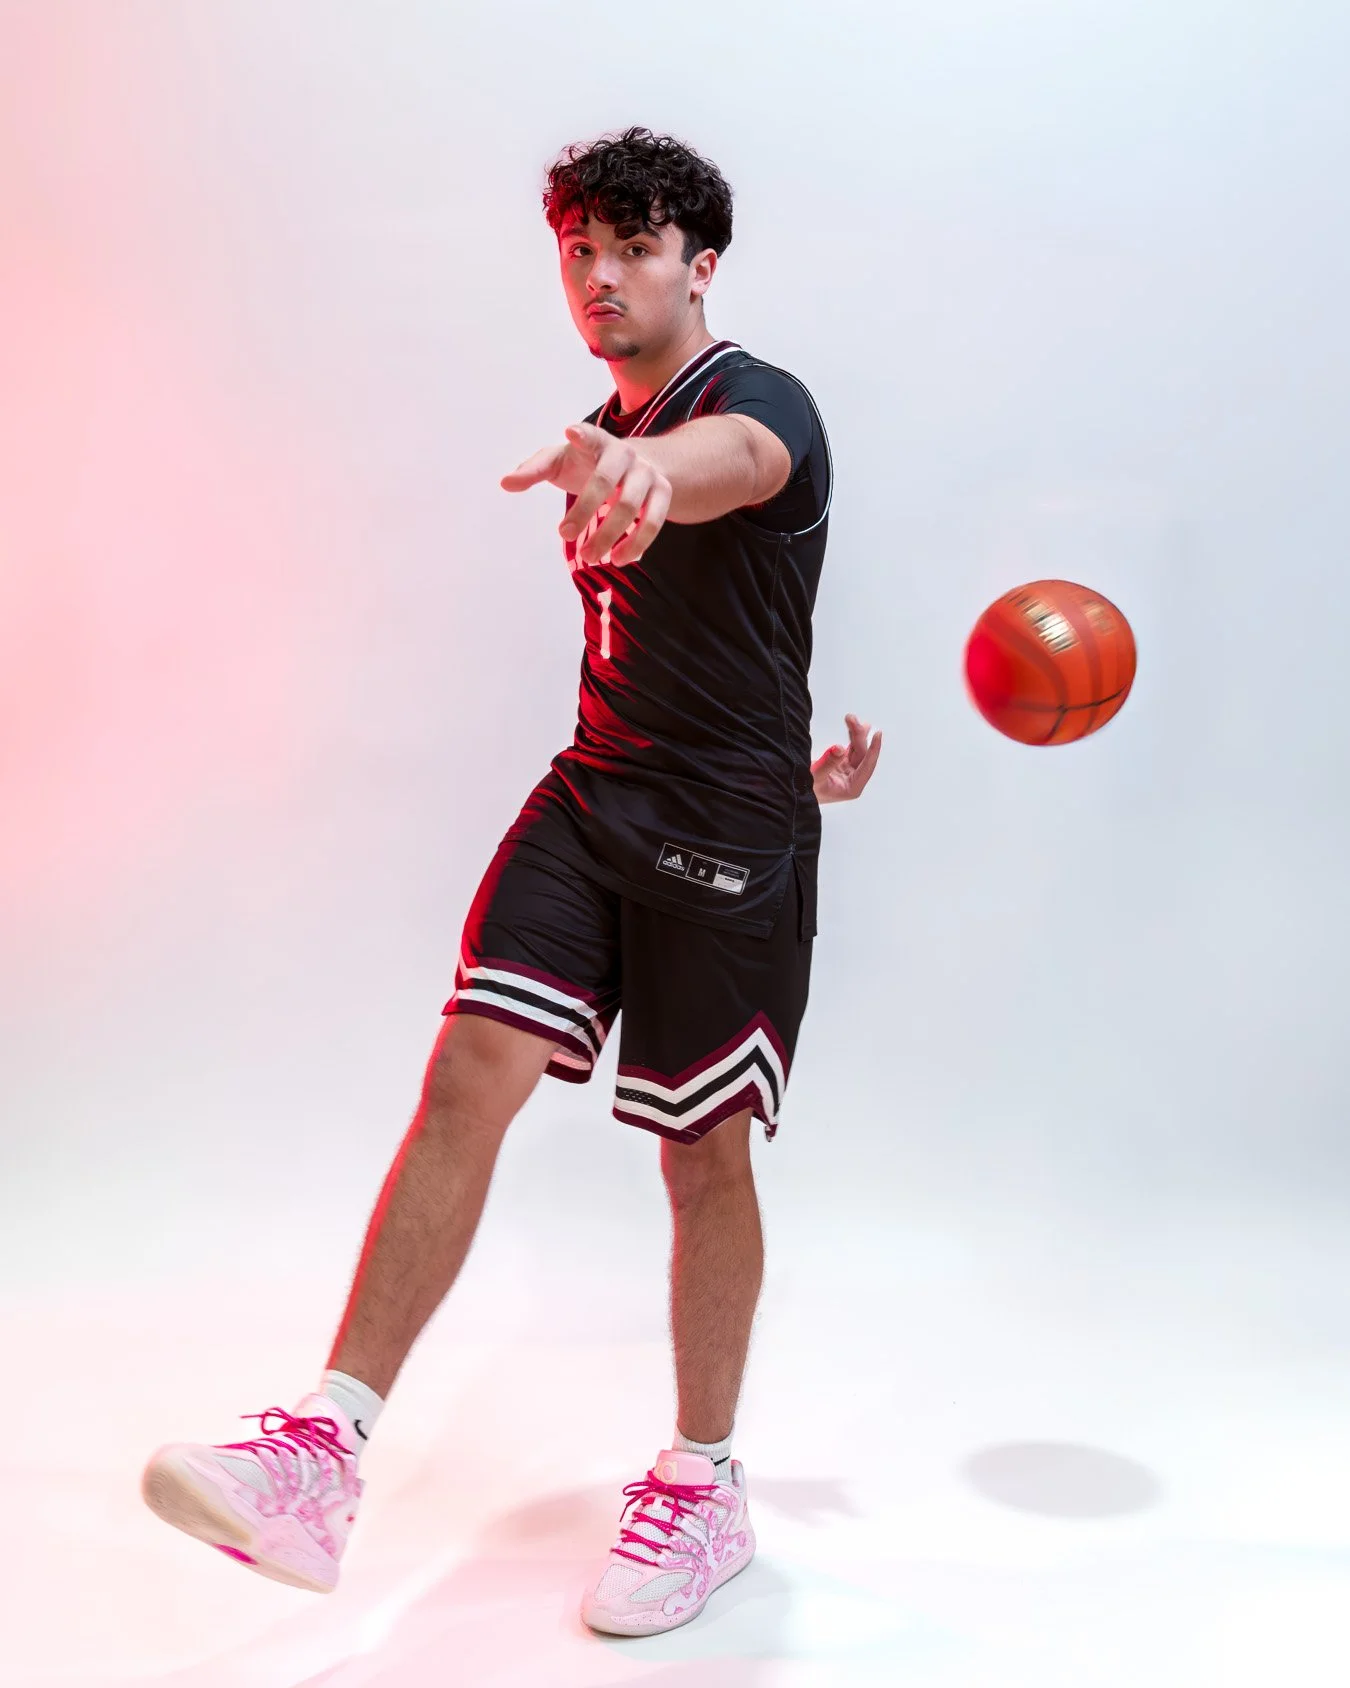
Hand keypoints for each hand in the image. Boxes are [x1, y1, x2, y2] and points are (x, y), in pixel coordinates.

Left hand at [500, 420, 672, 567]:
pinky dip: (636, 544)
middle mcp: (625, 454)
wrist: (641, 464)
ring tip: (590, 558)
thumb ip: (534, 470)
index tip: (571, 432)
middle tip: (563, 534)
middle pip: (605, 482)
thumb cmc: (590, 463)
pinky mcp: (663, 494)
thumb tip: (505, 483)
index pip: (589, 436)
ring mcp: (647, 473)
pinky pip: (653, 522)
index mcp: (597, 441)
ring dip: (609, 536)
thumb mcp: (560, 461)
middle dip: (584, 510)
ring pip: (631, 506)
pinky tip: (619, 560)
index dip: (582, 435)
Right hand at [811, 713, 881, 803]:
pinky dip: (851, 738)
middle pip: (861, 755)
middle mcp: (852, 780)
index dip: (873, 750)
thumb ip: (828, 763)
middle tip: (851, 719)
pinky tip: (854, 728)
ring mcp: (847, 772)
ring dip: (855, 735)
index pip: (867, 766)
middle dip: (858, 735)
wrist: (795, 794)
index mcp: (852, 787)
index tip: (877, 735)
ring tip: (852, 719)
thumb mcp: (815, 778)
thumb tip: (839, 748)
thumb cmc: (805, 793)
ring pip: (856, 750)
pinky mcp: (840, 766)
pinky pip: (850, 750)